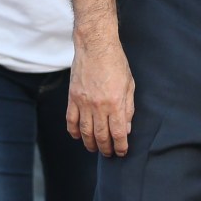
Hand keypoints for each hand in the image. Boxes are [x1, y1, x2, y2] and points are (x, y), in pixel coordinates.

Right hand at [67, 39, 134, 155]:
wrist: (95, 46)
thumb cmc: (116, 63)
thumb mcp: (129, 85)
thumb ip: (128, 108)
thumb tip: (126, 129)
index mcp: (115, 102)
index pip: (117, 133)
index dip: (121, 146)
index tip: (122, 152)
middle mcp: (98, 105)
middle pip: (101, 135)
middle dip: (106, 148)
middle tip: (109, 154)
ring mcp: (83, 102)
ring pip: (85, 131)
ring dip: (90, 144)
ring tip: (95, 149)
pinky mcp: (72, 98)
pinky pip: (71, 120)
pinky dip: (74, 132)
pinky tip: (78, 137)